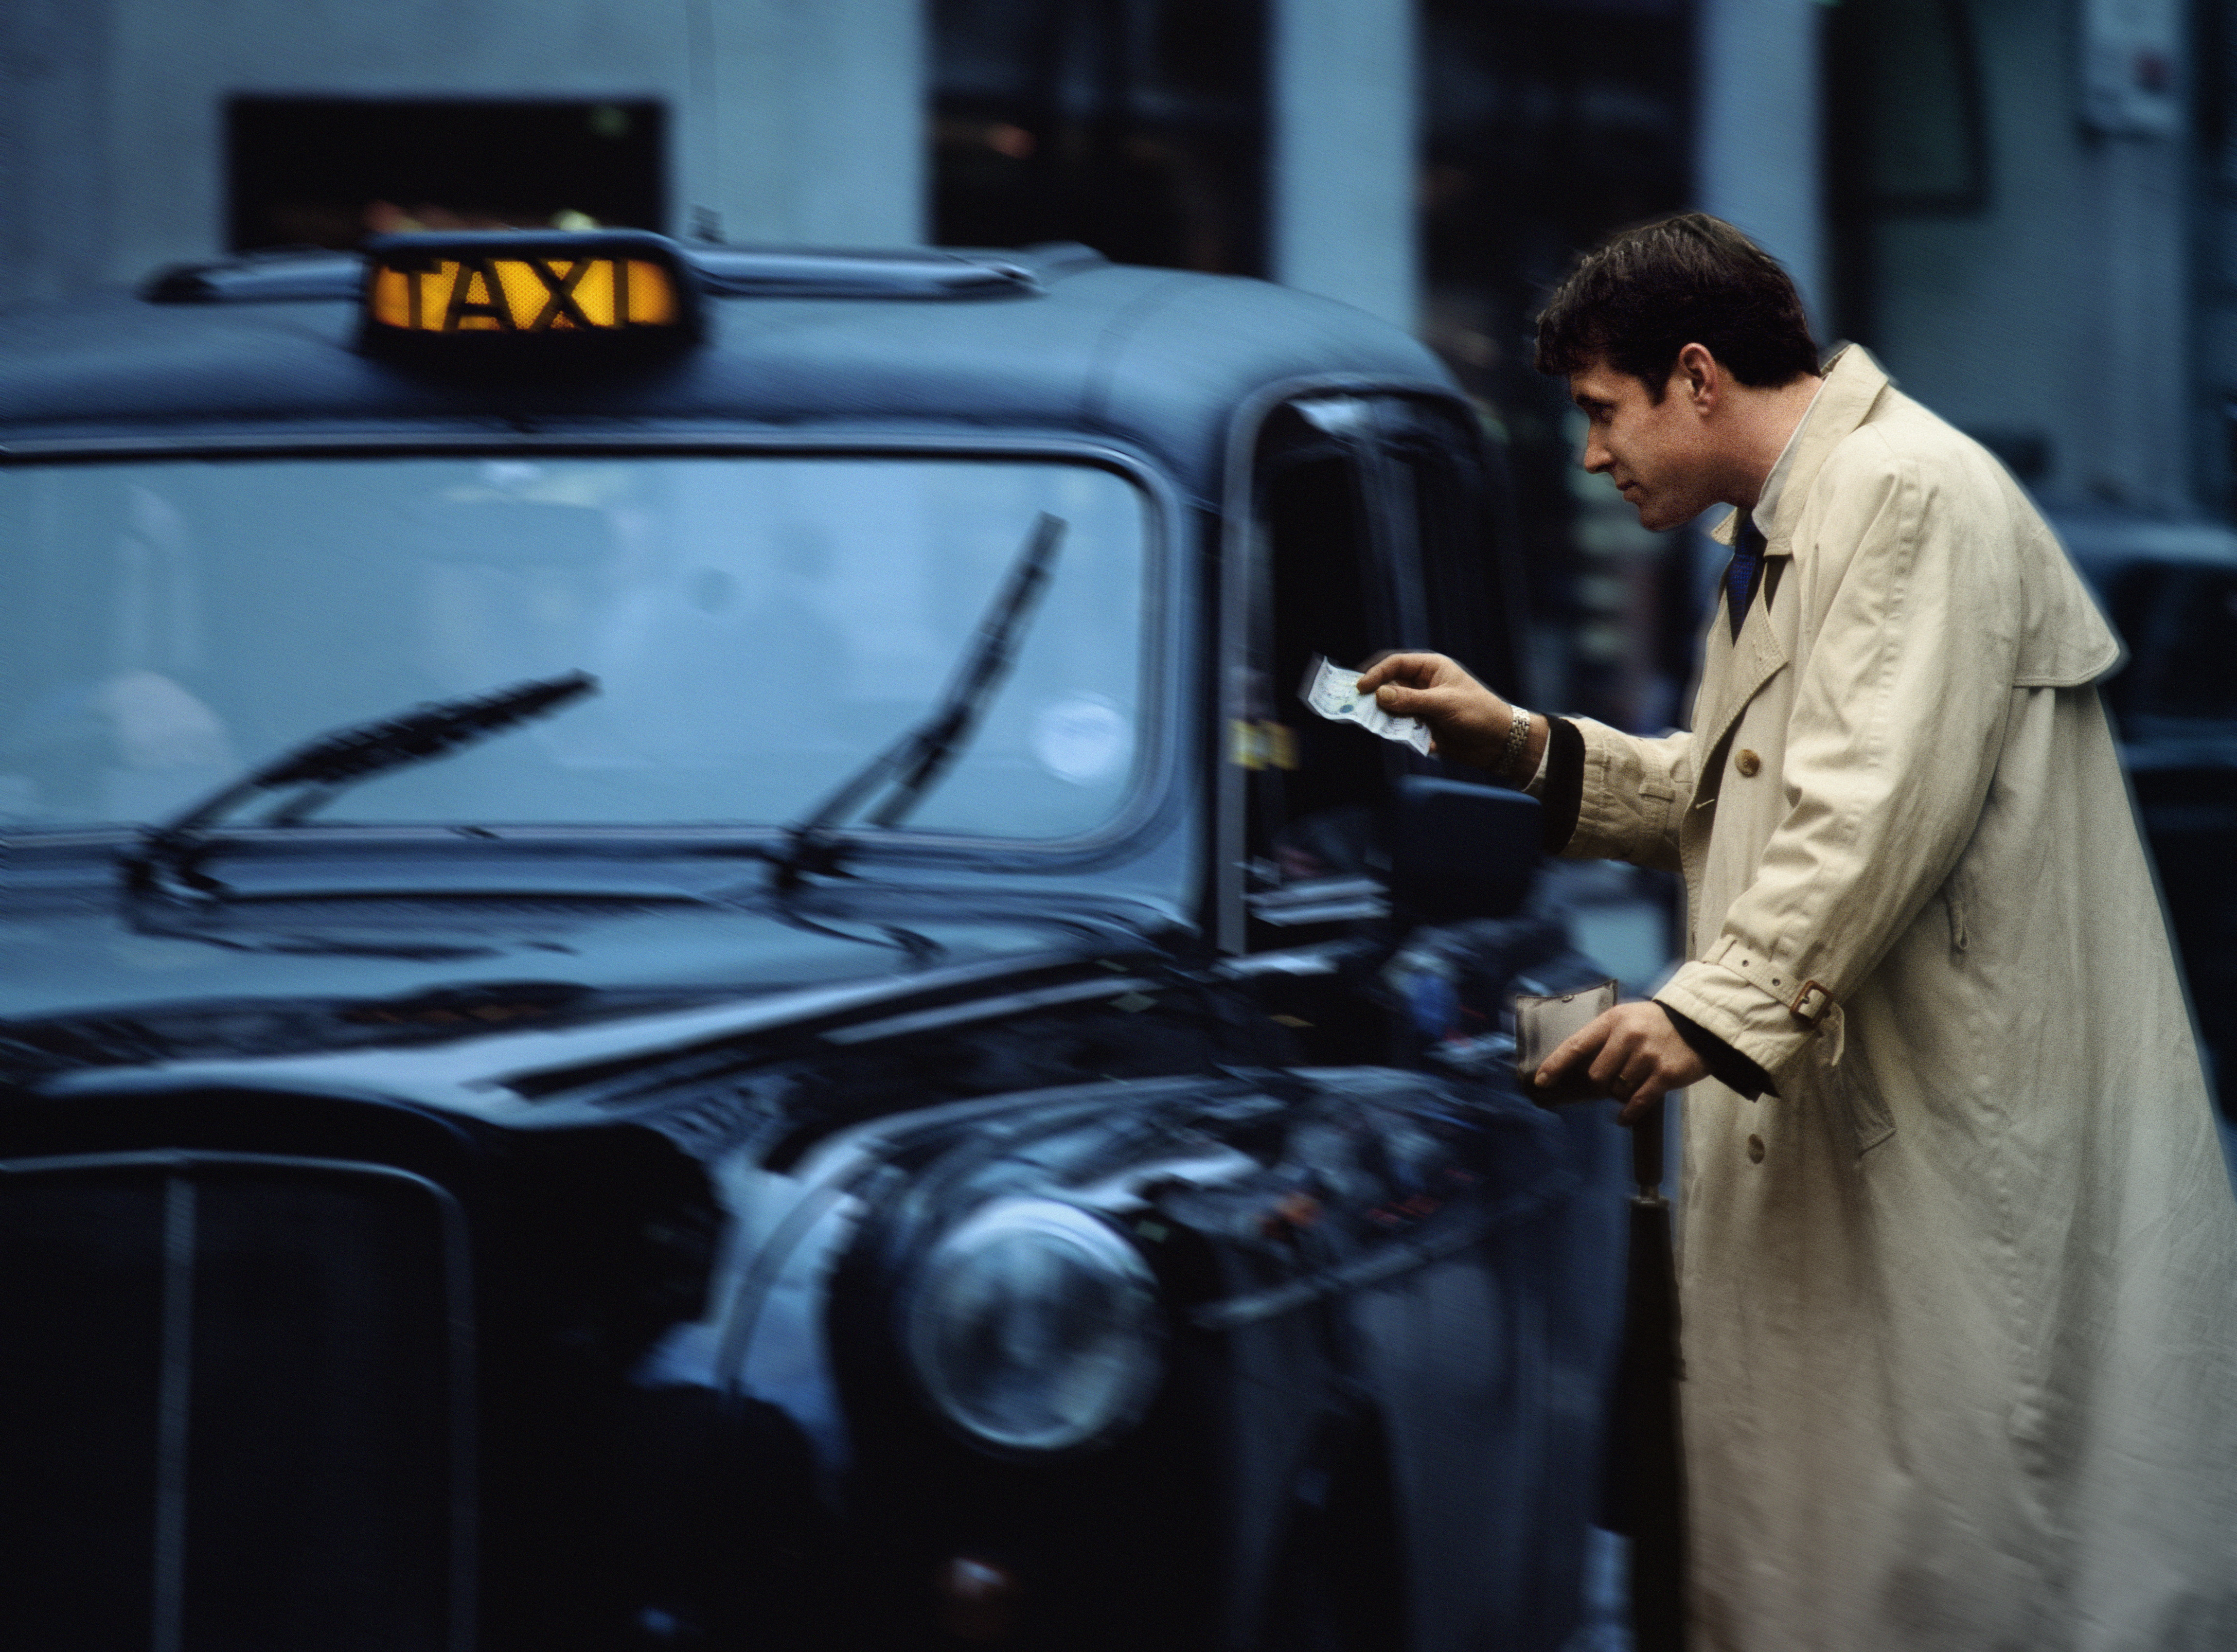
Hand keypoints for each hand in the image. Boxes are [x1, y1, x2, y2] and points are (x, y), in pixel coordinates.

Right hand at [1355, 652, 1530, 771]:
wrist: (1499, 742)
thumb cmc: (1478, 713)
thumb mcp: (1444, 703)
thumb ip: (1410, 700)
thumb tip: (1379, 695)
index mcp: (1431, 669)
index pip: (1396, 665)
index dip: (1377, 674)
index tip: (1361, 688)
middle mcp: (1424, 685)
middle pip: (1390, 686)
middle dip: (1376, 698)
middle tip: (1358, 709)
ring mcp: (1422, 706)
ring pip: (1393, 709)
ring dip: (1387, 718)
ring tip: (1378, 726)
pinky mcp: (1423, 726)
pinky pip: (1402, 727)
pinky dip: (1400, 733)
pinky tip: (1406, 738)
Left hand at [1538, 1001, 1707, 1124]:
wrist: (1699, 1024)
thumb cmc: (1654, 1024)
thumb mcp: (1626, 1019)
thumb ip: (1604, 1038)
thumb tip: (1578, 1070)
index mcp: (1612, 1021)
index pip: (1576, 1045)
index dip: (1555, 1064)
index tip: (1540, 1081)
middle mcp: (1627, 1036)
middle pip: (1596, 1076)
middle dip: (1600, 1084)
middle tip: (1611, 1080)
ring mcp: (1647, 1056)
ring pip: (1617, 1091)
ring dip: (1620, 1093)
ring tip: (1634, 1081)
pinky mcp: (1665, 1074)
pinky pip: (1637, 1102)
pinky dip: (1628, 1113)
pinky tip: (1624, 1116)